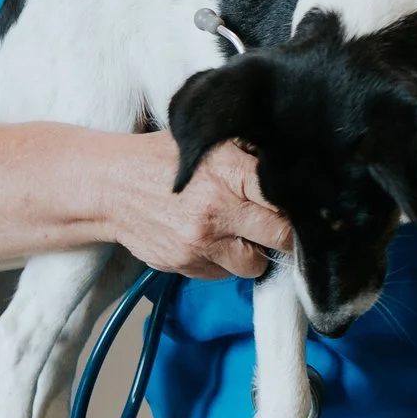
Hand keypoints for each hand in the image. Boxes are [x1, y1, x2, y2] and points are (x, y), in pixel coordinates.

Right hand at [108, 135, 293, 280]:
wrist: (110, 187)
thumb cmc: (160, 160)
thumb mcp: (209, 142)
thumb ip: (249, 153)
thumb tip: (289, 164)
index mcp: (229, 174)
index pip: (286, 201)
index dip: (301, 207)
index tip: (307, 209)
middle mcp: (217, 213)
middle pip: (281, 239)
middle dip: (285, 234)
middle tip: (278, 224)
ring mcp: (200, 245)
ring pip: (253, 264)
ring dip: (253, 251)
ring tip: (239, 231)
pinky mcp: (184, 266)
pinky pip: (221, 275)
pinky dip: (222, 262)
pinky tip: (210, 240)